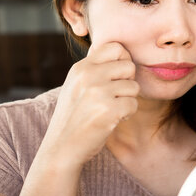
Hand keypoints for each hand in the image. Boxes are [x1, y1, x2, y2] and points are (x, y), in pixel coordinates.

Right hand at [41, 42, 139, 168]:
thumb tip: (117, 48)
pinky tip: (112, 119)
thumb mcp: (76, 84)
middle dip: (127, 82)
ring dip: (127, 100)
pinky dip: (127, 114)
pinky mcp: (108, 110)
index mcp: (81, 67)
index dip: (123, 60)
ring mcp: (98, 92)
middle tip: (114, 96)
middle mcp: (89, 76)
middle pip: (129, 66)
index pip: (116, 47)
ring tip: (110, 109)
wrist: (62, 148)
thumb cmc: (74, 116)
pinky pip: (134, 104)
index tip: (116, 76)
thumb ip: (94, 67)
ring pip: (134, 86)